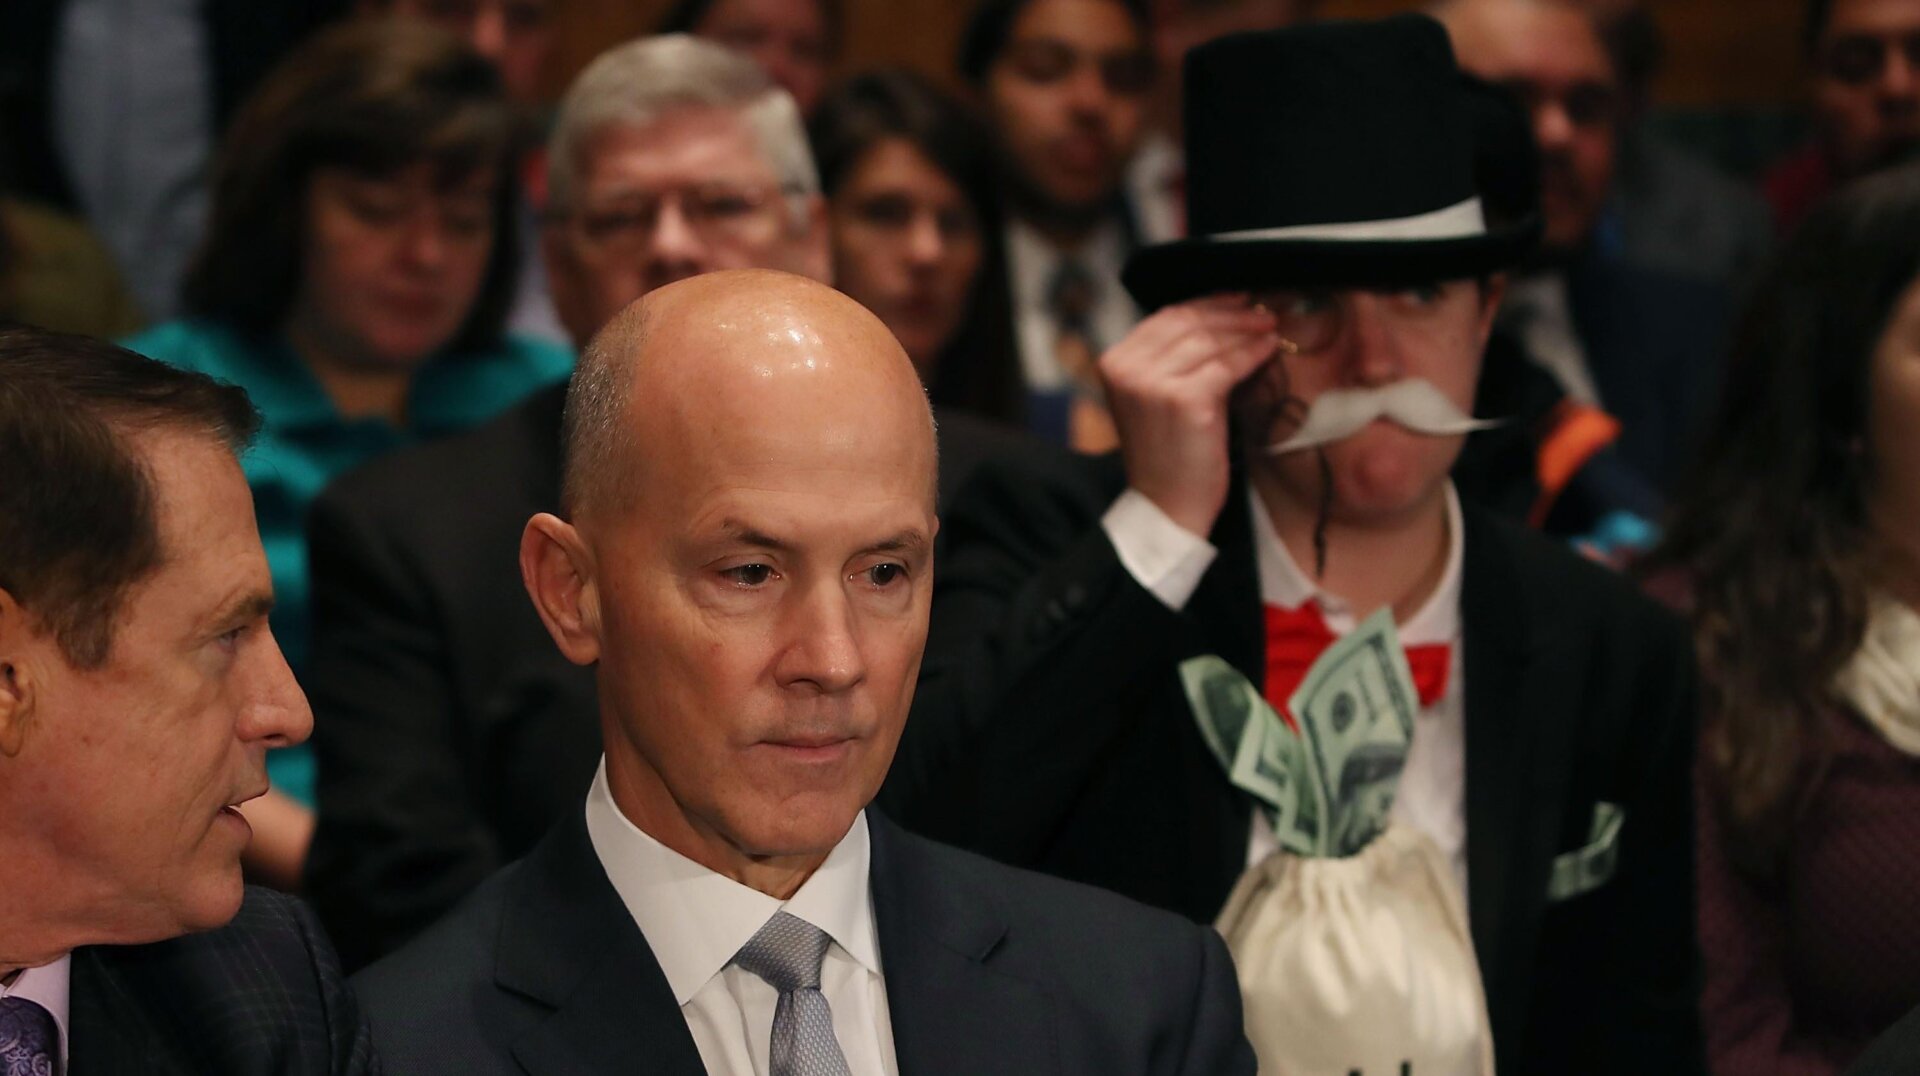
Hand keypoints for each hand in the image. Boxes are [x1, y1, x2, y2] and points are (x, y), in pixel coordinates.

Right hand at [1099, 295, 1282, 536]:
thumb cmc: (1168, 455)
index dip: (1208, 304)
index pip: (1166, 317)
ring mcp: (1152, 382)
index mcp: (1114, 362)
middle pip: (1188, 322)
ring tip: (1270, 328)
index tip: (1238, 300)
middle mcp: (1127, 367)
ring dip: (1247, 331)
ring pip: (1210, 340)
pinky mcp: (1184, 399)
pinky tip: (1268, 350)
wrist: (1166, 507)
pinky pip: (1227, 365)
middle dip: (1232, 314)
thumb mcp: (1157, 397)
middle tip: (1263, 311)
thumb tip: (1223, 318)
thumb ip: (1173, 359)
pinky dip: (1252, 354)